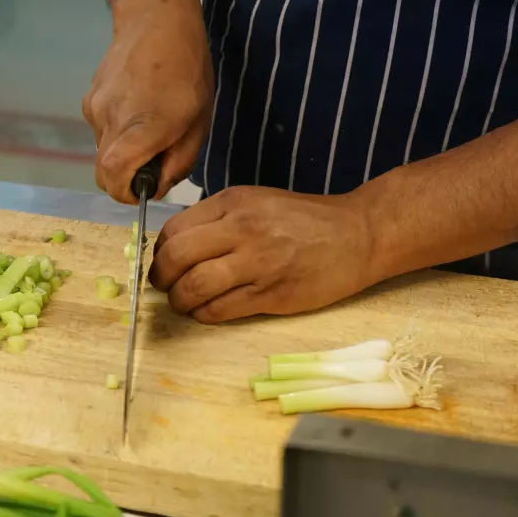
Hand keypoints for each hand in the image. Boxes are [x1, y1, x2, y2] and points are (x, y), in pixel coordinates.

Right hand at [83, 0, 212, 203]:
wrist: (156, 19)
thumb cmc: (188, 70)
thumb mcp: (199, 121)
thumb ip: (179, 160)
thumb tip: (158, 186)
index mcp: (143, 127)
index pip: (113, 175)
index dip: (125, 194)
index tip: (142, 193)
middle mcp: (112, 120)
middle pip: (104, 170)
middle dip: (125, 178)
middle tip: (151, 165)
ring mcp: (96, 108)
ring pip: (103, 149)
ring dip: (123, 151)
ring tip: (150, 126)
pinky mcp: (89, 97)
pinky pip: (101, 128)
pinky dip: (117, 132)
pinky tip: (137, 107)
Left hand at [148, 186, 380, 322]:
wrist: (358, 235)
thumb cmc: (306, 219)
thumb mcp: (257, 202)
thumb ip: (219, 219)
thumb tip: (178, 245)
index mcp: (234, 203)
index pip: (174, 230)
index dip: (160, 251)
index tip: (163, 262)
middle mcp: (241, 230)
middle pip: (176, 258)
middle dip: (161, 278)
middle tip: (164, 286)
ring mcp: (256, 264)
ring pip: (193, 288)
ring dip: (179, 301)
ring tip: (183, 303)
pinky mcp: (270, 295)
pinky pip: (218, 310)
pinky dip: (203, 314)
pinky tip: (207, 311)